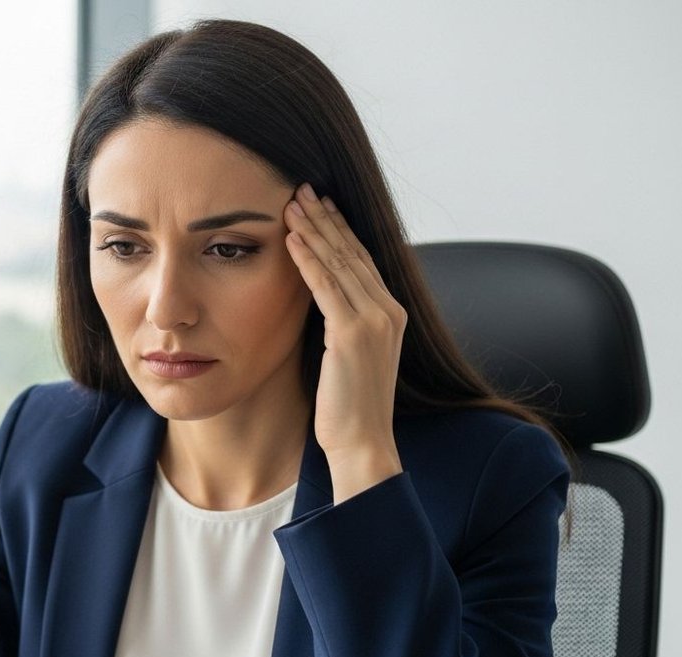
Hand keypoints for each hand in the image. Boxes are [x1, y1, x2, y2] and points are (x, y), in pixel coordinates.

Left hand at [284, 182, 406, 502]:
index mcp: (390, 314)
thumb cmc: (347, 407)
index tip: (319, 204)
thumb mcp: (347, 356)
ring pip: (339, 262)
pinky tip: (291, 237)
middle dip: (326, 218)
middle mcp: (388, 311)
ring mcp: (375, 320)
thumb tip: (319, 302)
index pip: (361, 260)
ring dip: (314, 229)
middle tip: (302, 188)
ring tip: (291, 202)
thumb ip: (341, 325)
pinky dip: (308, 258)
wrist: (362, 443)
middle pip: (352, 252)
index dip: (339, 230)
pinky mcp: (353, 333)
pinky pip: (326, 286)